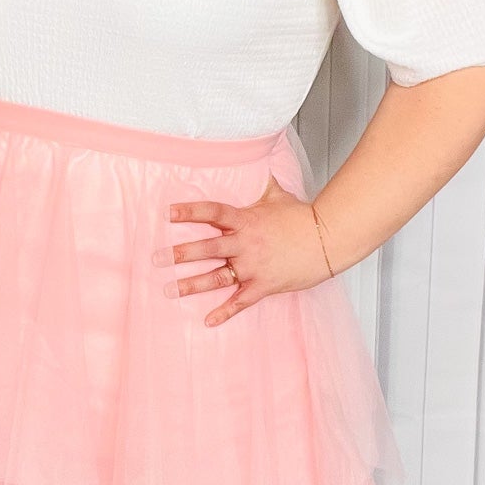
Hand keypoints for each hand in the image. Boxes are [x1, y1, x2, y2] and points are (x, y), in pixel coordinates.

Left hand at [157, 173, 333, 327]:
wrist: (328, 239)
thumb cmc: (303, 217)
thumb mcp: (279, 195)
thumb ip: (263, 184)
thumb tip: (260, 163)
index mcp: (246, 220)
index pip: (212, 212)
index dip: (190, 212)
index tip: (168, 214)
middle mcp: (246, 244)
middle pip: (207, 248)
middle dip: (180, 254)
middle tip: (156, 258)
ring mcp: (254, 267)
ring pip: (217, 277)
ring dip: (192, 284)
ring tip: (169, 290)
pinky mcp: (264, 285)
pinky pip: (241, 301)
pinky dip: (225, 312)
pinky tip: (208, 321)